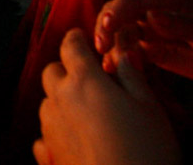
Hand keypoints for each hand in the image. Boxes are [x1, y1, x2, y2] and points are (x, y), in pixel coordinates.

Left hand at [34, 29, 179, 164]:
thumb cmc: (147, 150)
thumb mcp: (150, 107)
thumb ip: (132, 75)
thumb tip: (123, 53)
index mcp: (85, 81)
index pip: (70, 45)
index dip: (77, 39)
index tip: (84, 38)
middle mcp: (60, 100)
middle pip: (52, 72)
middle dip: (67, 70)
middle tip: (90, 79)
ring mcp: (50, 129)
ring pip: (47, 102)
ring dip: (61, 100)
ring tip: (86, 112)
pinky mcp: (49, 155)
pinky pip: (43, 135)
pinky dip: (55, 132)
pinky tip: (73, 139)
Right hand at [95, 0, 192, 87]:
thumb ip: (181, 25)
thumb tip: (150, 16)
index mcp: (168, 0)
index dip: (118, 10)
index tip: (107, 27)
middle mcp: (154, 11)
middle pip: (119, 12)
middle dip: (106, 26)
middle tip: (101, 47)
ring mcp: (151, 30)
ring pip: (120, 32)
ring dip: (110, 45)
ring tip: (109, 65)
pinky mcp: (152, 50)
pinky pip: (129, 51)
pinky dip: (118, 58)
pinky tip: (113, 69)